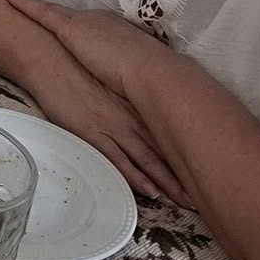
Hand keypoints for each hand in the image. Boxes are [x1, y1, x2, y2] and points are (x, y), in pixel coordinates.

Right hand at [8, 0, 193, 206]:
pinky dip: (137, 178)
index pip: (171, 128)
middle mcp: (131, 115)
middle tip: (207, 193)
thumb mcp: (108, 76)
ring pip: (148, 159)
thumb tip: (144, 101)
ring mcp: (114, 126)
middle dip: (186, 172)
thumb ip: (127, 92)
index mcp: (137, 101)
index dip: (190, 148)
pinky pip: (119, 160)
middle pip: (166, 148)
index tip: (210, 166)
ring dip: (168, 182)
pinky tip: (151, 192)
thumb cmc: (76, 63)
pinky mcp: (93, 134)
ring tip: (187, 202)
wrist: (49, 57)